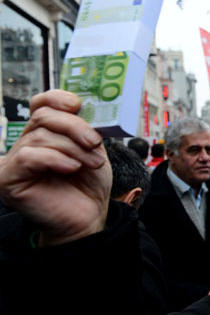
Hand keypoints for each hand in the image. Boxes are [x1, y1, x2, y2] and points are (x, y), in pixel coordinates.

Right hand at [0, 90, 111, 245]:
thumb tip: (87, 108)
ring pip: (40, 137)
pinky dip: (56, 159)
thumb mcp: (93, 149)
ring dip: (73, 148)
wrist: (89, 216)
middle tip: (94, 142)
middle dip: (74, 127)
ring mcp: (15, 161)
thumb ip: (86, 128)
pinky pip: (29, 157)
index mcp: (45, 133)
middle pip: (43, 117)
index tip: (78, 105)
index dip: (57, 98)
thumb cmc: (89, 184)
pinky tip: (72, 168)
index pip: (41, 104)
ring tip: (91, 162)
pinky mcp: (9, 179)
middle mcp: (26, 143)